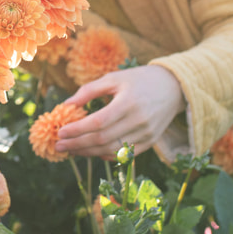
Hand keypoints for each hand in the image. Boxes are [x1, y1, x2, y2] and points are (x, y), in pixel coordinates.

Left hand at [55, 65, 184, 159]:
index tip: (60, 132)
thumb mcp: (114, 78)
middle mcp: (138, 121)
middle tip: (59, 145)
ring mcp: (146, 134)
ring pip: (112, 150)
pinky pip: (124, 154)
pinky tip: (90, 152)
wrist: (173, 87)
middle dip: (77, 144)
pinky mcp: (150, 142)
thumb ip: (89, 90)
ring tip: (71, 150)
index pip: (98, 122)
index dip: (77, 130)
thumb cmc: (138, 80)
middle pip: (102, 139)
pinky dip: (105, 155)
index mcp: (128, 102)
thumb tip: (66, 104)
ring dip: (88, 152)